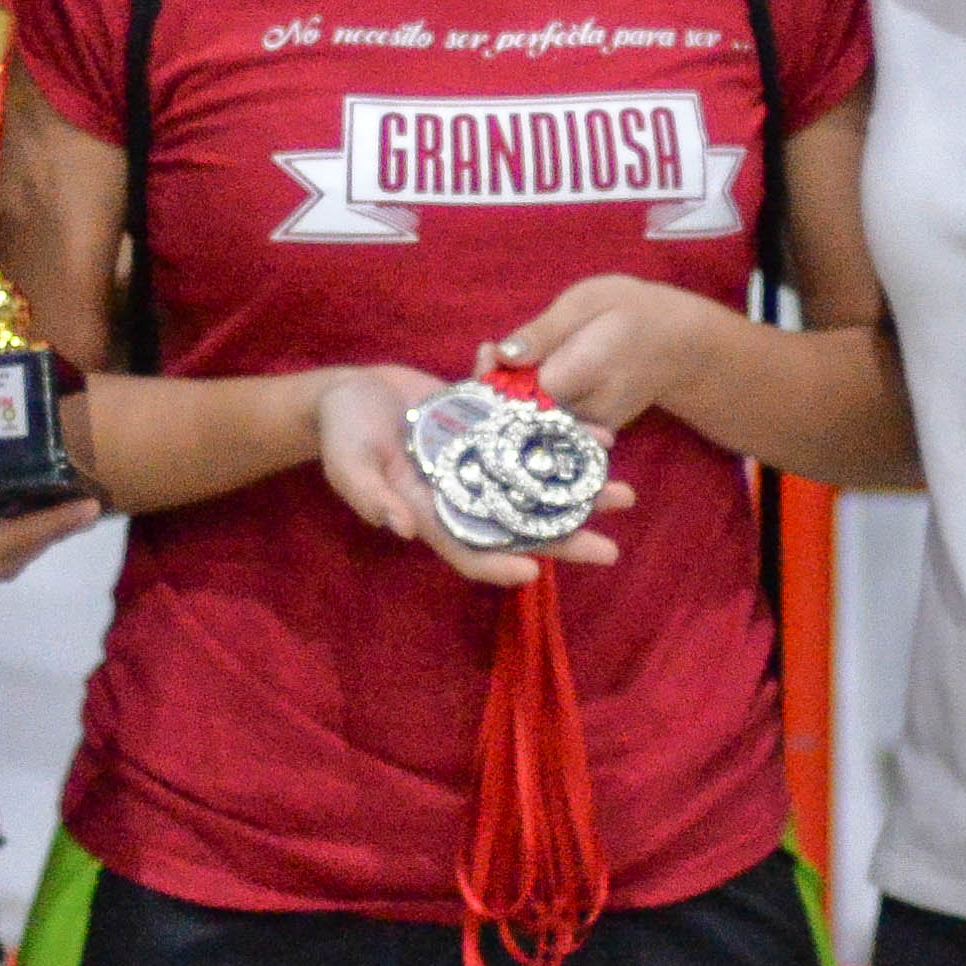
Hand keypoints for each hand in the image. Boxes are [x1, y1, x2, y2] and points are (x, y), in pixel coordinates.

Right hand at [315, 365, 627, 588]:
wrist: (348, 394)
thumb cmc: (340, 434)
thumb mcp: (346, 464)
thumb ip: (370, 496)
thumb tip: (403, 530)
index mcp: (431, 514)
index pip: (468, 550)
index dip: (498, 564)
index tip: (533, 571)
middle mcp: (465, 494)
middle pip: (520, 524)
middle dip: (565, 537)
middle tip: (611, 550)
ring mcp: (483, 462)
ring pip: (538, 483)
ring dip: (580, 489)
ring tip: (624, 493)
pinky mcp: (491, 428)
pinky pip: (534, 438)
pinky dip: (566, 435)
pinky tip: (603, 437)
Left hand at [489, 275, 734, 434]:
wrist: (679, 345)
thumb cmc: (632, 311)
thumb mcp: (588, 301)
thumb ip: (546, 331)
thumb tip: (503, 354)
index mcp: (588, 372)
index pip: (525, 391)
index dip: (498, 376)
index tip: (485, 351)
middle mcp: (589, 411)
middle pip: (525, 414)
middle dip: (497, 388)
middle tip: (486, 353)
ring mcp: (592, 430)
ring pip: (535, 423)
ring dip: (510, 396)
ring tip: (504, 361)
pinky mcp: (591, 436)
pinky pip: (550, 427)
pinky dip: (529, 405)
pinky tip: (523, 377)